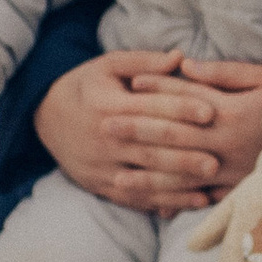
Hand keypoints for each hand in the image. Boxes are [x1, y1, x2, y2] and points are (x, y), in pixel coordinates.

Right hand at [35, 52, 261, 215]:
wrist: (45, 116)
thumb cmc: (87, 85)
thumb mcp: (109, 65)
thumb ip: (144, 62)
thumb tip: (180, 57)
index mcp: (109, 106)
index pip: (150, 108)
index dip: (181, 108)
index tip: (212, 111)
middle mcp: (104, 139)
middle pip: (149, 149)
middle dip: (184, 156)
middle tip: (216, 161)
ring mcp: (102, 166)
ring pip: (145, 179)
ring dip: (178, 186)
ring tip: (208, 188)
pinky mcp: (101, 185)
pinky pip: (134, 198)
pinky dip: (162, 203)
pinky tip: (188, 204)